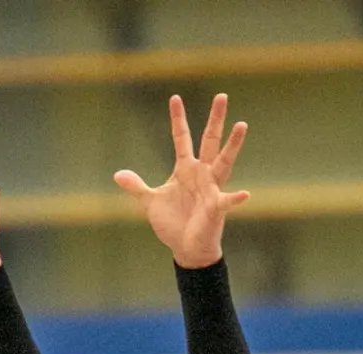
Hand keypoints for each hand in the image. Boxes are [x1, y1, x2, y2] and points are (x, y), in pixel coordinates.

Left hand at [115, 94, 249, 268]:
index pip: (182, 138)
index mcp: (185, 169)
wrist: (186, 248)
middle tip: (222, 96)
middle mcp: (201, 173)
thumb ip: (136, 186)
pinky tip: (244, 194)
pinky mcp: (216, 208)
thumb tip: (118, 174)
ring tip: (242, 125)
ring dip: (232, 145)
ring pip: (224, 162)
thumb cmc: (173, 223)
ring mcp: (211, 188)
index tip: (175, 98)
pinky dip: (235, 198)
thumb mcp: (150, 202)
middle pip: (209, 141)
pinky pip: (227, 201)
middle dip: (215, 120)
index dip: (178, 119)